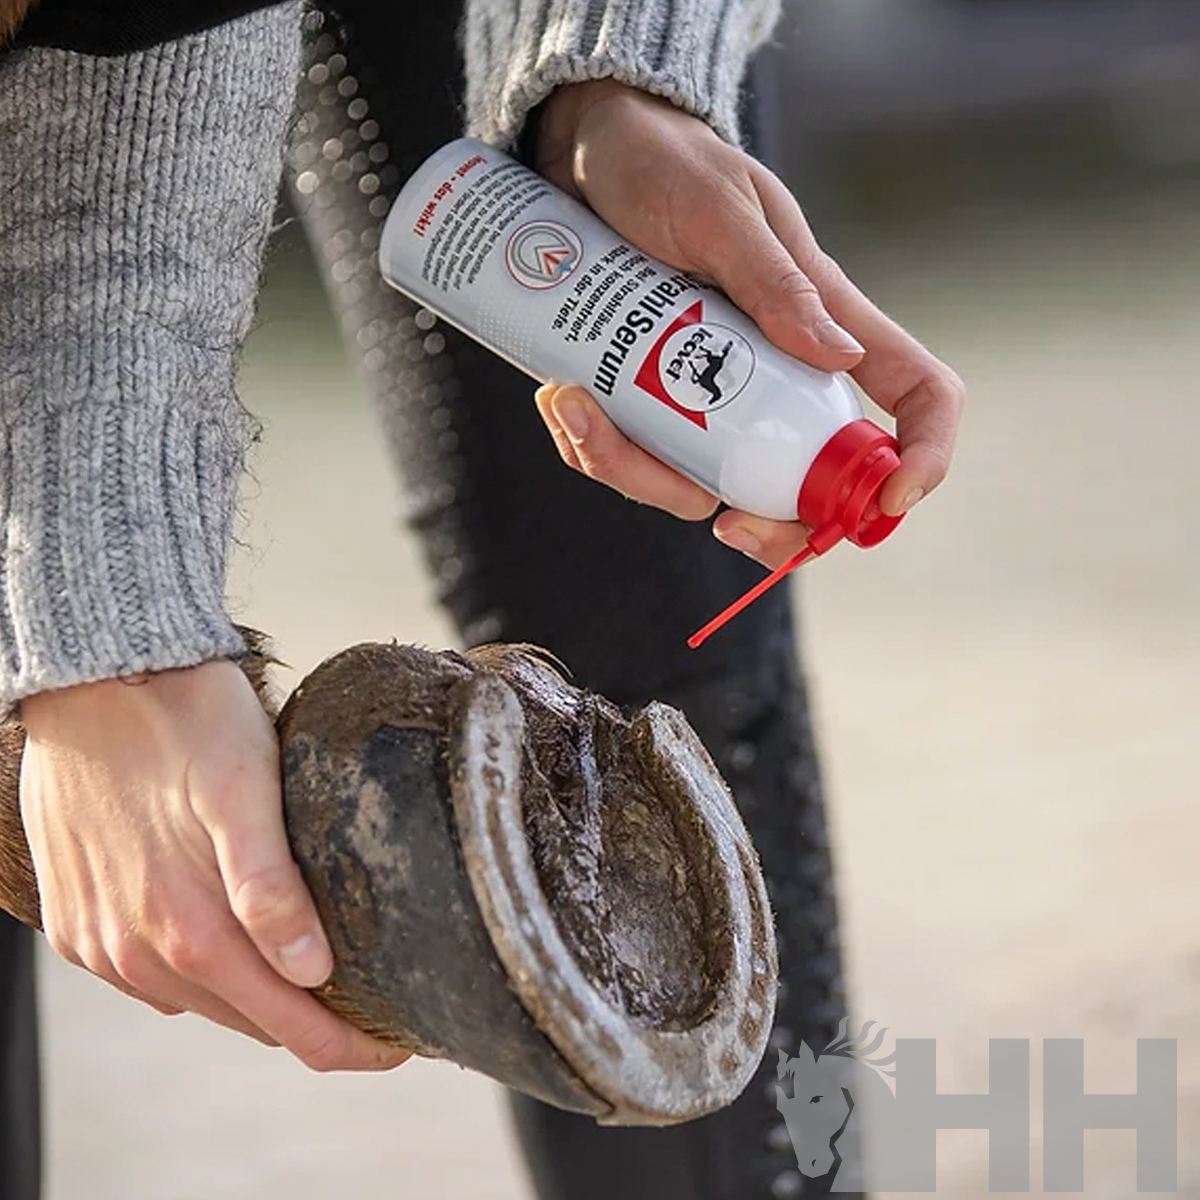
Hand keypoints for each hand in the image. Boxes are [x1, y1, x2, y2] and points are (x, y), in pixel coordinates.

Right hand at [20, 661, 407, 1071]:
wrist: (92, 680)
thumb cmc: (184, 722)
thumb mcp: (245, 789)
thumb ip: (272, 886)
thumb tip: (313, 972)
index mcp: (190, 930)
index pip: (291, 1027)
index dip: (352, 1044)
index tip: (399, 1041)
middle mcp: (138, 953)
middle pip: (249, 1020)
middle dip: (312, 1021)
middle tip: (369, 1001)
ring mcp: (101, 944)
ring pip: (201, 1001)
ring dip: (255, 994)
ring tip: (307, 968)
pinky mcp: (77, 924)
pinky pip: (149, 975)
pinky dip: (197, 970)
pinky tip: (228, 938)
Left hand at [533, 80, 964, 568]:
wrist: (582, 153)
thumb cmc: (665, 163)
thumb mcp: (719, 210)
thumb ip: (775, 281)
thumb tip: (840, 360)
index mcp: (823, 322)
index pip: (912, 393)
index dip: (922, 456)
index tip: (890, 502)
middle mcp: (775, 373)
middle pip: (811, 483)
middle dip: (774, 528)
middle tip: (726, 526)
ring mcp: (709, 396)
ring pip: (703, 486)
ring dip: (637, 472)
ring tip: (574, 403)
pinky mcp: (650, 401)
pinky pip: (635, 461)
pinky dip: (592, 446)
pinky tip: (560, 396)